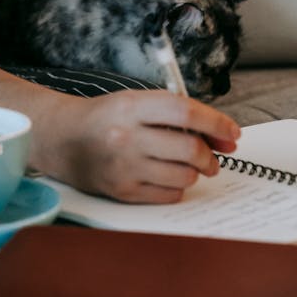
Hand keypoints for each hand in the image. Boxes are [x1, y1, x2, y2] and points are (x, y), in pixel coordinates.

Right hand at [48, 89, 239, 202]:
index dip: (216, 123)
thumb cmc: (108, 116)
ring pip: (184, 175)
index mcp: (132, 106)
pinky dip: (178, 186)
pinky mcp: (122, 191)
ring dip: (196, 171)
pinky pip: (169, 194)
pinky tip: (169, 176)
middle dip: (210, 155)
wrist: (64, 138)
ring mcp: (124, 166)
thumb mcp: (136, 101)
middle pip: (189, 148)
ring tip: (189, 165)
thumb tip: (224, 136)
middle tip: (212, 156)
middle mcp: (127, 136)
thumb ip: (176, 114)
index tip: (233, 133)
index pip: (185, 112)